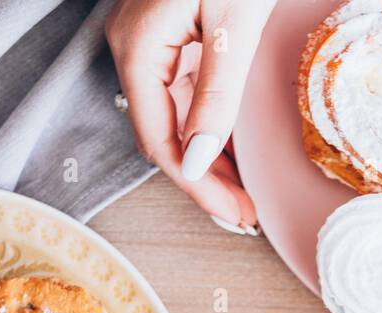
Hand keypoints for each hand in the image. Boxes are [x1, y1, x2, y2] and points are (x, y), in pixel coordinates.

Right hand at [106, 0, 275, 230]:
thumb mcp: (233, 27)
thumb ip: (215, 97)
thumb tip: (199, 164)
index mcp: (139, 51)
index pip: (162, 143)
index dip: (198, 187)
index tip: (235, 217)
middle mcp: (136, 51)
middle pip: (166, 138)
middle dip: (205, 181)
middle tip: (245, 215)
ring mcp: (152, 43)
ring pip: (175, 121)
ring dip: (209, 160)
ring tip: (245, 193)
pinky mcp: (172, 35)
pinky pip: (185, 96)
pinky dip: (210, 128)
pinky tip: (233, 151)